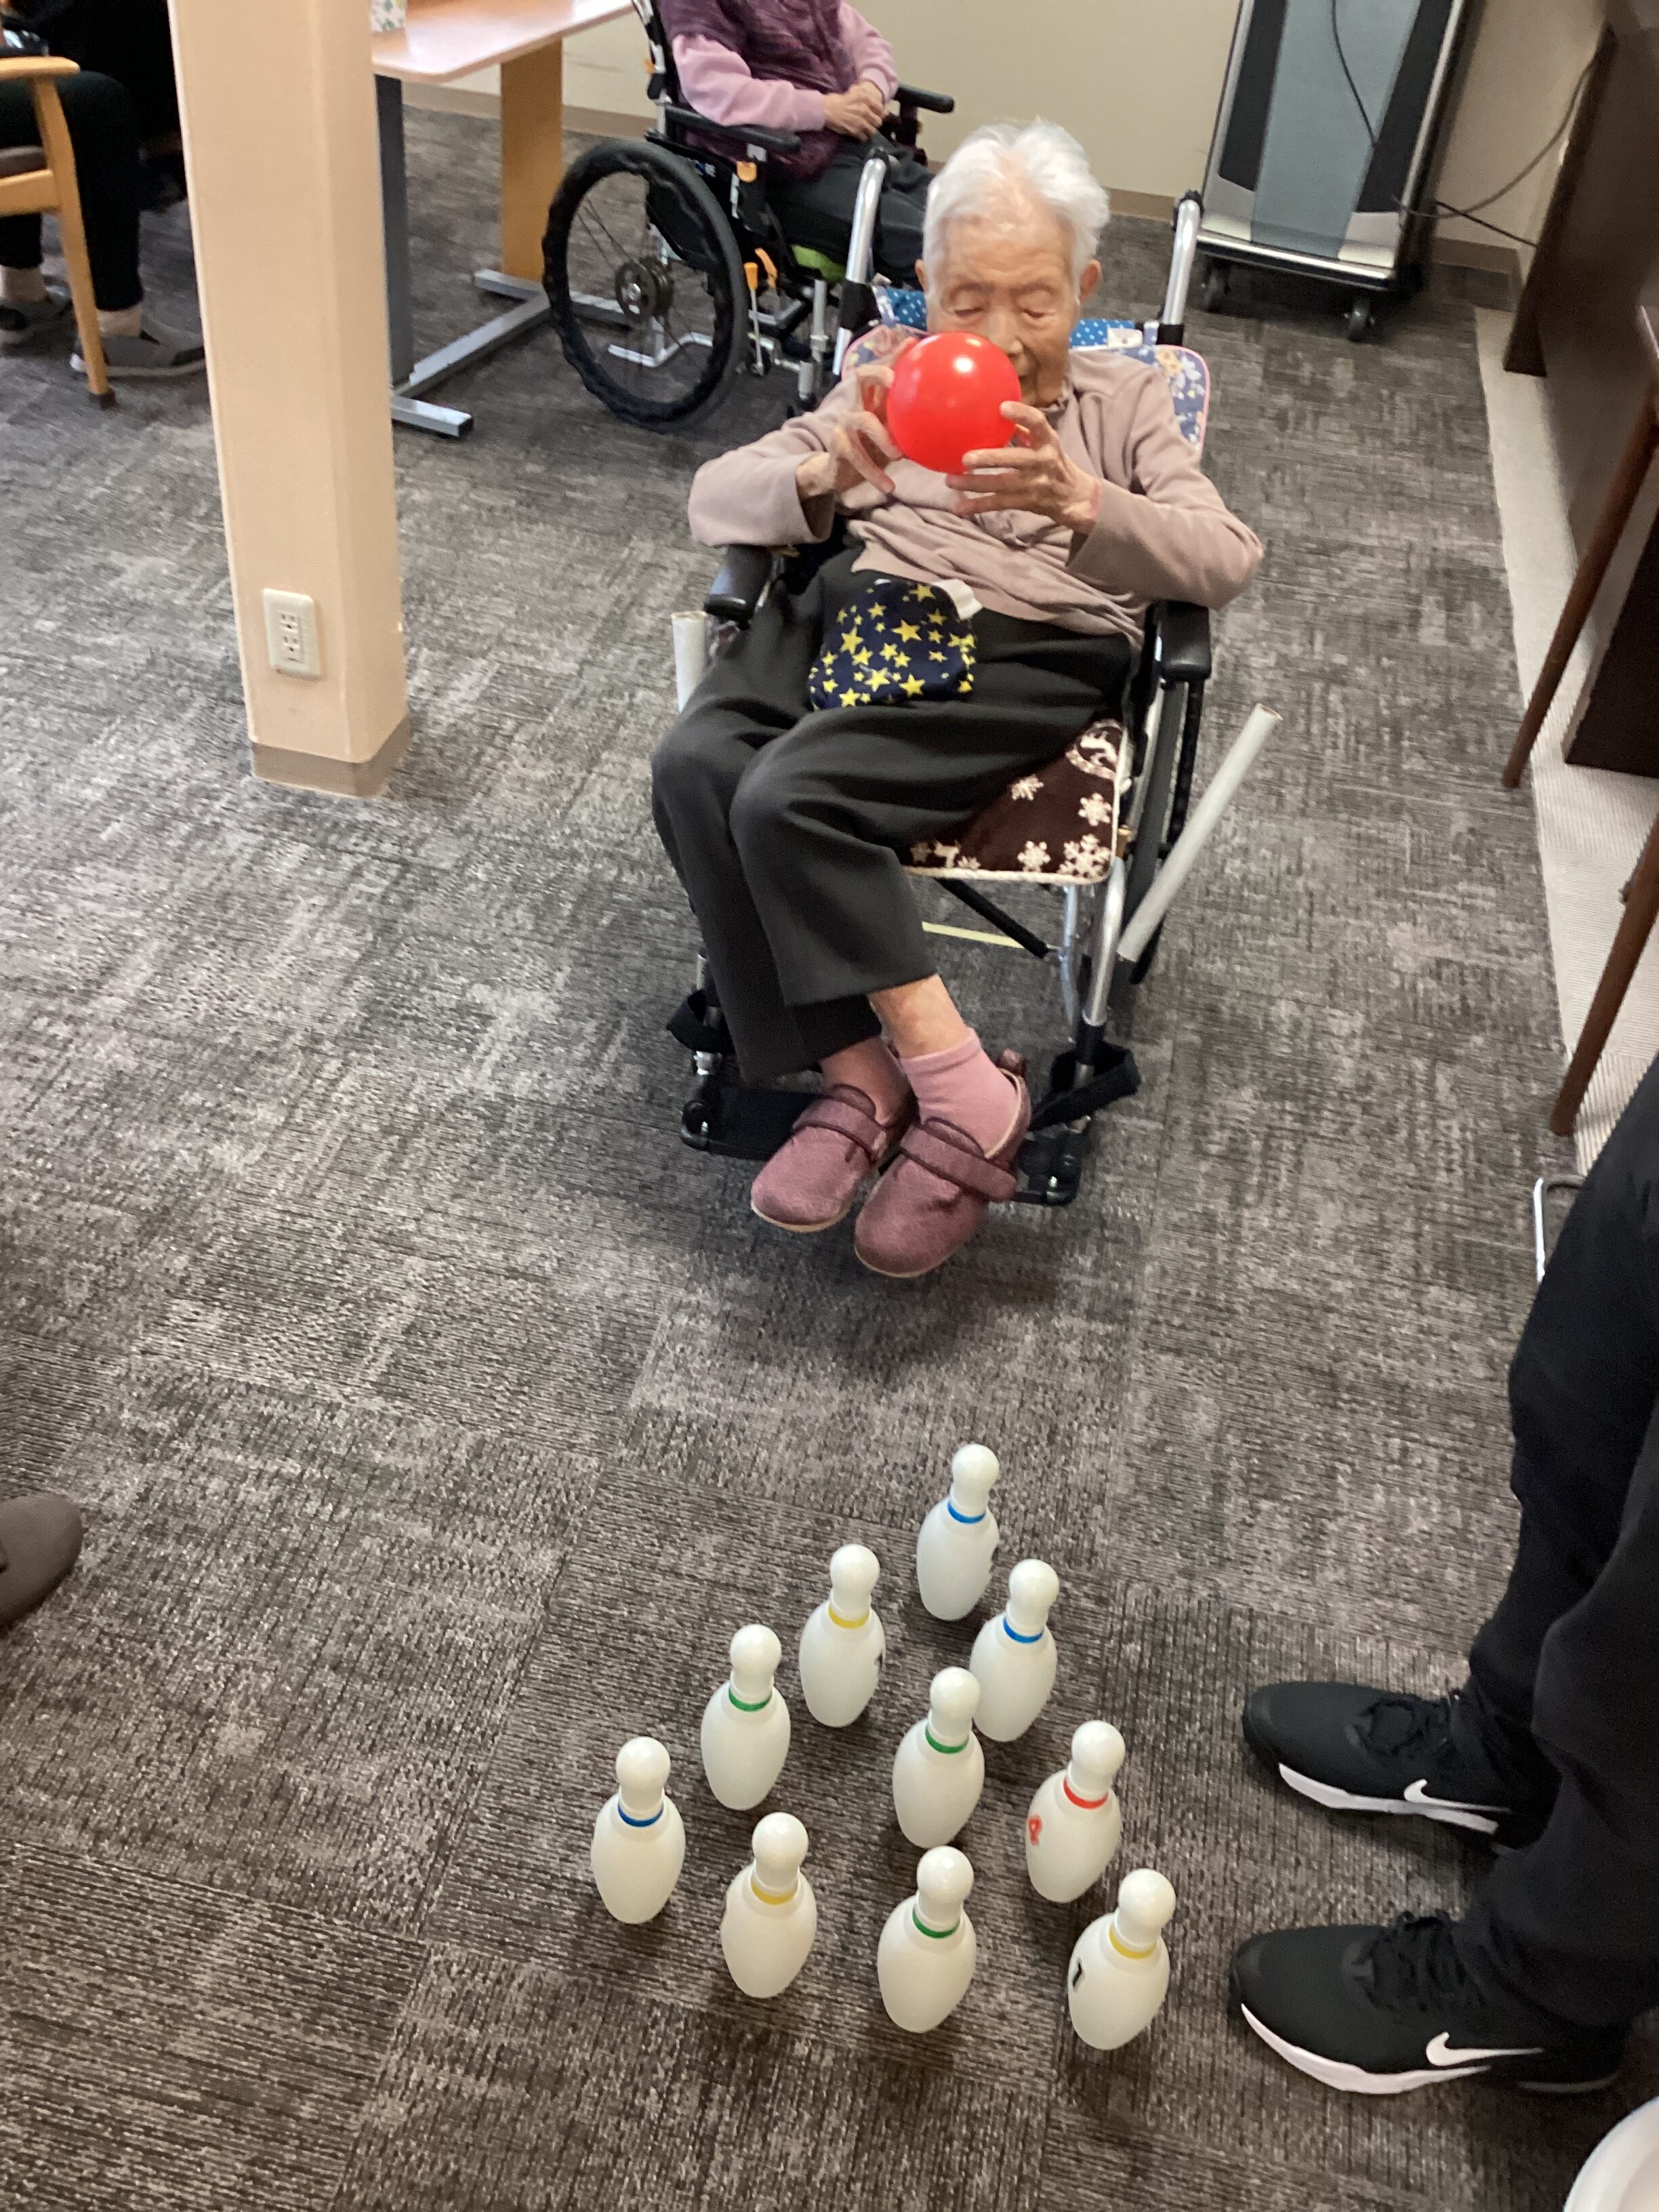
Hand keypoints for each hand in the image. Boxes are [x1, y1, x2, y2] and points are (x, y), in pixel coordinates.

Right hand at [796, 339, 914, 502]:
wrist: (835, 473)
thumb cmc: (868, 447)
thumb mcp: (888, 428)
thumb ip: (905, 412)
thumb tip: (935, 399)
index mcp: (868, 398)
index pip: (877, 369)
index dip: (891, 356)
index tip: (910, 345)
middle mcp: (853, 404)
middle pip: (860, 378)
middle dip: (877, 374)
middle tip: (895, 382)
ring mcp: (843, 424)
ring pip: (862, 422)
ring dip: (882, 437)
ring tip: (899, 455)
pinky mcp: (838, 447)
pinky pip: (858, 459)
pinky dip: (875, 474)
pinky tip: (890, 487)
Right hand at [823, 79, 886, 136]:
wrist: (827, 110)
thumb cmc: (839, 100)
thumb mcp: (854, 92)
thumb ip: (866, 96)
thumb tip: (875, 101)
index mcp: (865, 98)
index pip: (880, 108)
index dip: (881, 112)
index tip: (878, 114)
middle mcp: (865, 110)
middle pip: (878, 121)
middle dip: (876, 123)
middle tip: (872, 123)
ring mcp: (861, 122)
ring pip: (873, 131)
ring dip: (870, 131)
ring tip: (866, 130)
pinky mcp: (855, 131)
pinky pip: (864, 137)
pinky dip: (863, 137)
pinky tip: (860, 134)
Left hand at [947, 402, 1102, 532]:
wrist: (1074, 496)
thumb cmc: (1053, 461)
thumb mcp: (1045, 442)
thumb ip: (1024, 430)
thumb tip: (995, 412)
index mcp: (1048, 441)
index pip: (1038, 423)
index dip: (1021, 415)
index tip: (1002, 407)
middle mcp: (1043, 461)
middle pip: (1015, 459)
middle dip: (990, 459)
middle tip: (965, 459)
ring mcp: (1035, 484)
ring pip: (1001, 485)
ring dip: (974, 484)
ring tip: (950, 481)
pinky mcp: (1026, 502)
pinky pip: (999, 504)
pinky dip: (978, 506)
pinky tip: (958, 507)